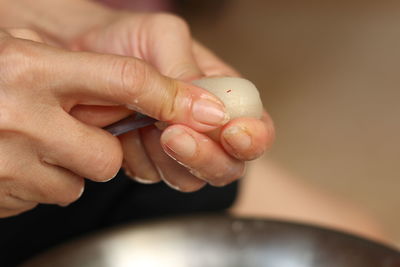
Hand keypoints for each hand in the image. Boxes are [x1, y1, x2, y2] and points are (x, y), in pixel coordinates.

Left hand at [71, 12, 274, 190]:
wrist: (81, 52)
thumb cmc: (127, 38)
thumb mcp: (162, 37)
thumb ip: (187, 70)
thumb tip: (212, 111)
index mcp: (224, 96)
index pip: (257, 129)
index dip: (253, 139)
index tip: (233, 133)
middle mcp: (205, 128)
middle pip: (229, 165)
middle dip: (206, 157)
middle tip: (174, 135)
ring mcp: (177, 149)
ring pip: (191, 179)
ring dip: (170, 160)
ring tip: (142, 126)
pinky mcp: (148, 160)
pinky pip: (154, 176)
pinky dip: (140, 161)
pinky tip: (125, 134)